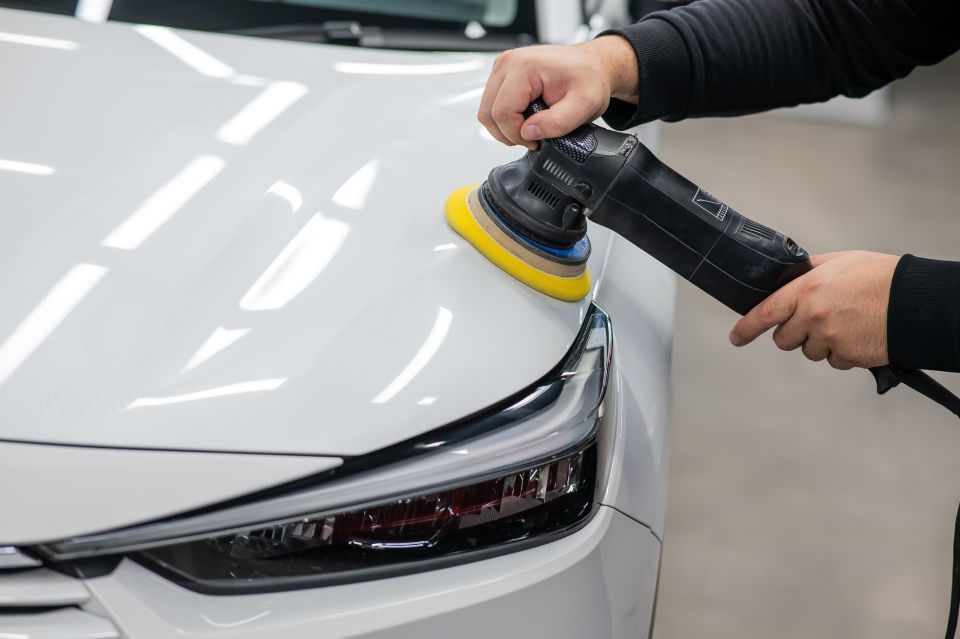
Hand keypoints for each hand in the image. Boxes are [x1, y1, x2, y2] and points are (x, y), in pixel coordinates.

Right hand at [478, 36, 638, 149]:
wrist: (592, 65)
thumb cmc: (589, 78)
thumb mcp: (585, 105)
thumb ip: (558, 122)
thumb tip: (529, 132)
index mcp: (524, 67)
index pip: (502, 113)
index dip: (517, 135)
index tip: (537, 140)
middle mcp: (508, 63)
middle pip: (488, 113)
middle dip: (509, 133)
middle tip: (534, 136)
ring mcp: (502, 67)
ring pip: (487, 111)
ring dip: (507, 126)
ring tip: (532, 126)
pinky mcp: (502, 74)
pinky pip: (493, 105)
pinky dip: (507, 118)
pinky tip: (527, 116)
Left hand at [729, 251, 900, 369]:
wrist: (916, 301)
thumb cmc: (880, 277)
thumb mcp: (839, 262)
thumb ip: (809, 272)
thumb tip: (790, 278)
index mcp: (807, 290)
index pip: (764, 313)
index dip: (746, 328)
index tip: (736, 338)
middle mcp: (813, 317)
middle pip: (784, 339)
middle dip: (793, 333)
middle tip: (814, 321)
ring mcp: (829, 339)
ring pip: (809, 351)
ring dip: (820, 342)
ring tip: (845, 323)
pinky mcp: (847, 357)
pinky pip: (834, 361)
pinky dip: (841, 353)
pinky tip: (857, 335)